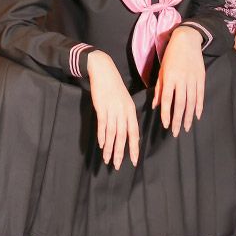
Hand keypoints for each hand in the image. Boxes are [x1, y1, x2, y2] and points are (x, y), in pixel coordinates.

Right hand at [88, 50, 139, 168]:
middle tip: (118, 166)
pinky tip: (101, 145)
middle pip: (123, 136)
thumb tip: (126, 130)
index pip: (134, 133)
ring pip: (113, 133)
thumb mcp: (124, 99)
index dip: (133, 148)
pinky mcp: (101, 107)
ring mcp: (112, 109)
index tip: (133, 161)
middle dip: (120, 152)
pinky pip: (103, 125)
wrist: (103, 70)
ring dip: (110, 148)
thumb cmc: (113, 85)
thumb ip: (126, 114)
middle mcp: (123, 111)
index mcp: (131, 110)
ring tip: (107, 160)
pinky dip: (102, 136)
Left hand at [152, 25, 204, 136]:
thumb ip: (159, 88)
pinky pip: (200, 95)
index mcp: (169, 77)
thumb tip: (155, 105)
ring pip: (191, 102)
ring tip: (186, 128)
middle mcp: (182, 80)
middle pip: (180, 104)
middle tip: (176, 133)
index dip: (166, 113)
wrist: (187, 41)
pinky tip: (197, 116)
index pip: (167, 99)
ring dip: (189, 117)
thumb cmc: (170, 55)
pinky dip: (199, 106)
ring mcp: (193, 79)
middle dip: (178, 120)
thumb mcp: (161, 70)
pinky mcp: (201, 78)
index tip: (166, 125)